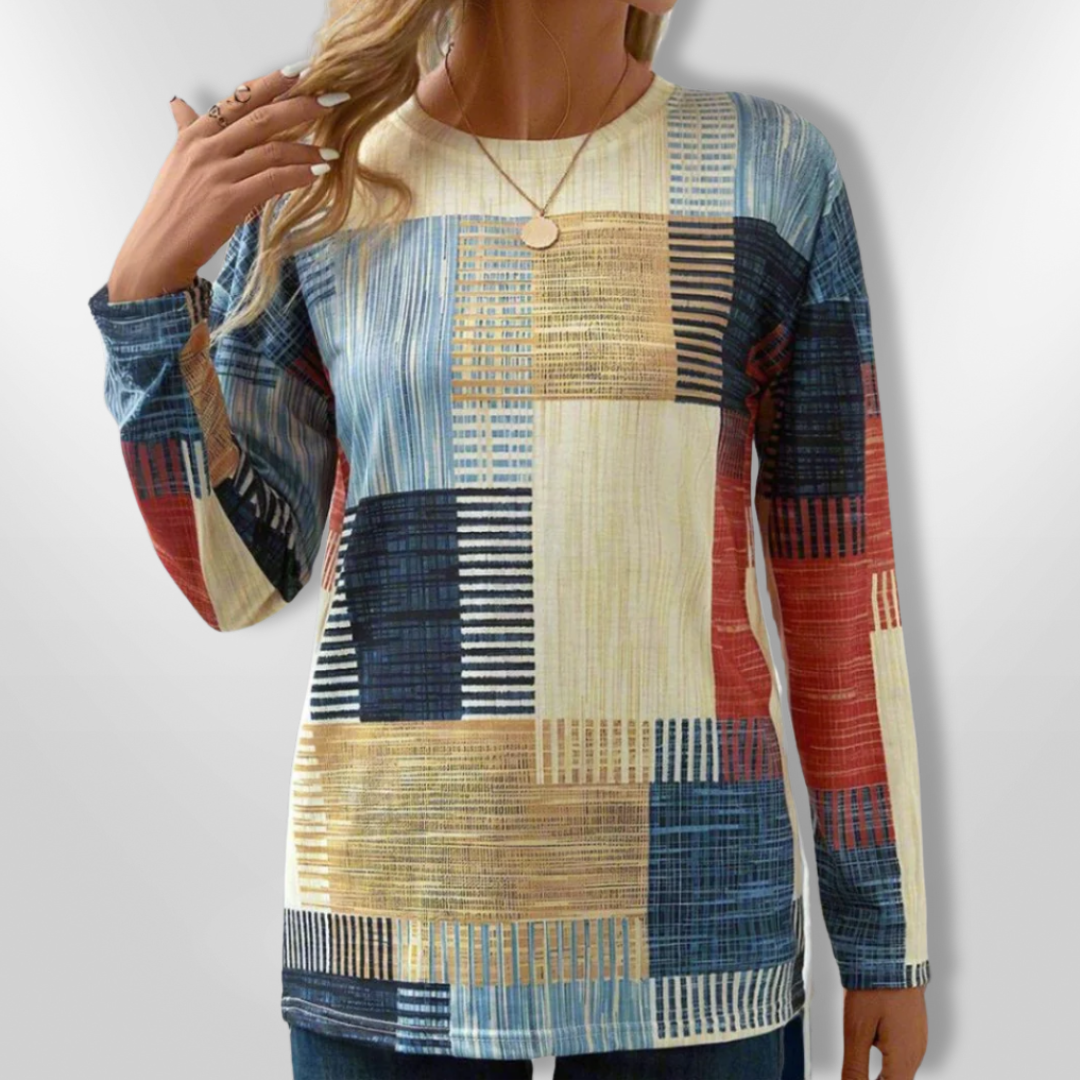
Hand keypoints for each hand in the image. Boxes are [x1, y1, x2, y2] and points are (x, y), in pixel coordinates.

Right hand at [107, 65, 346, 301]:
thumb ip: (186, 130)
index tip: (300, 71)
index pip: (239, 100)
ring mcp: (217, 174)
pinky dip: (299, 175)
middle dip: (301, 106)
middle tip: (333, 99)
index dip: (271, 84)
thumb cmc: (171, 208)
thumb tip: (178, 103)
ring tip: (333, 152)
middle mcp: (206, 148)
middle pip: (262, 118)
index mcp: (196, 135)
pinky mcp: (228, 201)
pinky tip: (318, 173)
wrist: (157, 248)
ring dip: (308, 150)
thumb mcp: (176, 161)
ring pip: (272, 151)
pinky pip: (272, 181)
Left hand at [841, 986, 927, 1079]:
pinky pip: (901, 1053)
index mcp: (904, 1058)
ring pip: (899, 1070)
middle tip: (854, 1074)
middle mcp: (916, 1052)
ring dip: (881, 1074)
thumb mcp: (856, 1030)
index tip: (855, 1079)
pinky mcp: (913, 1027)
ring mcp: (917, 1039)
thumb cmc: (872, 988)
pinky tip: (871, 1045)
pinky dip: (885, 1058)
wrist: (890, 952)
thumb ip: (855, 1067)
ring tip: (860, 1061)